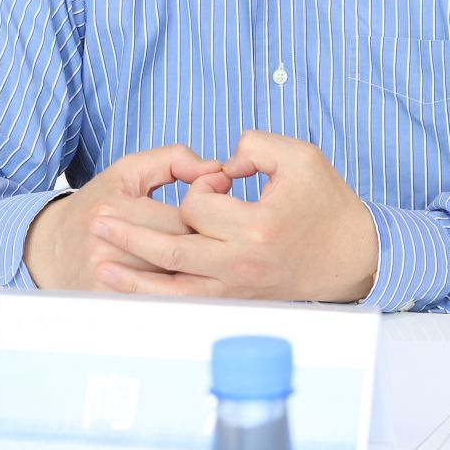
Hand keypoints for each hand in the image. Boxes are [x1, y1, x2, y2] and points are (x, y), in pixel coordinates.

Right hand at [23, 145, 221, 291]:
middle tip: (206, 241)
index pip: (182, 220)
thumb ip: (173, 160)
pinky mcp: (106, 302)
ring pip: (172, 281)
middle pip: (179, 254)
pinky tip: (176, 282)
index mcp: (113, 210)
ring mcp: (105, 279)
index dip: (203, 218)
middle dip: (200, 247)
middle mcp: (106, 246)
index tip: (204, 216)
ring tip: (194, 261)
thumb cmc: (97, 205)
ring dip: (190, 272)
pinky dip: (171, 293)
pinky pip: (156, 301)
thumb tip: (217, 170)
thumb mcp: (129, 172)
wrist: (50, 248)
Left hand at [88, 130, 377, 302]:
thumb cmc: (327, 203)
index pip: (199, 207)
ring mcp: (238, 289)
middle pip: (173, 251)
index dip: (198, 186)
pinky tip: (132, 291)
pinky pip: (189, 305)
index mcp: (257, 228)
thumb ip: (254, 145)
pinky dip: (157, 300)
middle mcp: (242, 264)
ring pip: (174, 287)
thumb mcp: (301, 157)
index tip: (218, 181)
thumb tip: (217, 161)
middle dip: (130, 235)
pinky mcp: (238, 302)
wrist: (352, 256)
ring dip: (132, 277)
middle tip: (97, 221)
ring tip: (100, 263)